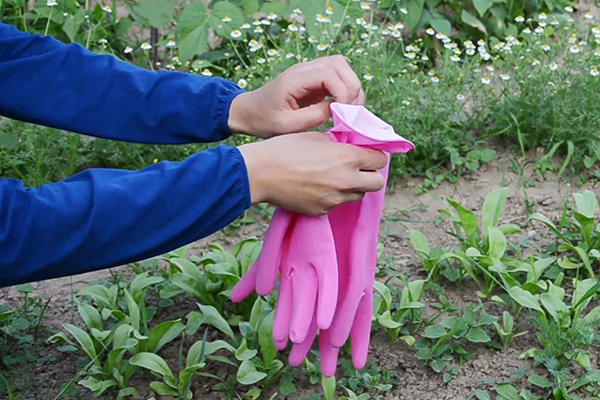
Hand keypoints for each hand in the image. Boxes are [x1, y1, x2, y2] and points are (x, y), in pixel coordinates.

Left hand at [228, 55, 363, 137]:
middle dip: (351, 87)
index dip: (343, 92)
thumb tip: (338, 109)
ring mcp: (309, 72)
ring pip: (341, 67)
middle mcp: (304, 69)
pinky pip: (337, 77)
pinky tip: (341, 108)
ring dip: (351, 87)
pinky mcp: (314, 79)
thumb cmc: (263, 119)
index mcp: (295, 78)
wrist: (249, 112)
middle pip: (340, 64)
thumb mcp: (287, 125)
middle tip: (350, 111)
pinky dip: (345, 90)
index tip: (342, 113)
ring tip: (348, 110)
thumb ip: (313, 116)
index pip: (330, 73)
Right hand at [237, 131, 385, 214]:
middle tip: (357, 168)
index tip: (366, 153)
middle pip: (377, 182)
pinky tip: (317, 186)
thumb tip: (353, 146)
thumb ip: (340, 143)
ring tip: (335, 177)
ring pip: (359, 195)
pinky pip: (338, 204)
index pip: (380, 159)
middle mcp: (345, 180)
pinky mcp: (322, 210)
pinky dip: (333, 196)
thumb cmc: (285, 149)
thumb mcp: (317, 137)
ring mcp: (334, 199)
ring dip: (354, 186)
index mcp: (347, 158)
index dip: (374, 155)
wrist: (260, 173)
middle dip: (370, 174)